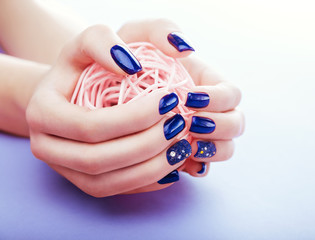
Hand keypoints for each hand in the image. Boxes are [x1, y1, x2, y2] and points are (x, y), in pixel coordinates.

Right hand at [26, 25, 193, 196]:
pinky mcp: (86, 182)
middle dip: (147, 144)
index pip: (91, 125)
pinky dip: (149, 180)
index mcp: (43, 113)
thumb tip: (132, 67)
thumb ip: (103, 41)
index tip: (170, 100)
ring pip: (109, 182)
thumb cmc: (82, 67)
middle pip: (100, 158)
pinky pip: (117, 190)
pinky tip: (174, 164)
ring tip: (182, 145)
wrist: (71, 94)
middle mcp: (47, 147)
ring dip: (152, 167)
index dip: (135, 117)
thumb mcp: (86, 41)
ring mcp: (66, 170)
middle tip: (180, 124)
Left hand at [117, 19, 244, 192]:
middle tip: (190, 123)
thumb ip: (161, 30)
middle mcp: (207, 109)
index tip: (190, 98)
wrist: (98, 83)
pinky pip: (201, 166)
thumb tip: (186, 50)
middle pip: (236, 124)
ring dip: (210, 149)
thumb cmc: (121, 56)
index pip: (232, 94)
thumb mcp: (137, 34)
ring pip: (225, 148)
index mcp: (205, 82)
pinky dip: (194, 166)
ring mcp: (197, 132)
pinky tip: (175, 160)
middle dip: (220, 127)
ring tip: (184, 144)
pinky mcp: (183, 151)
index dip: (219, 99)